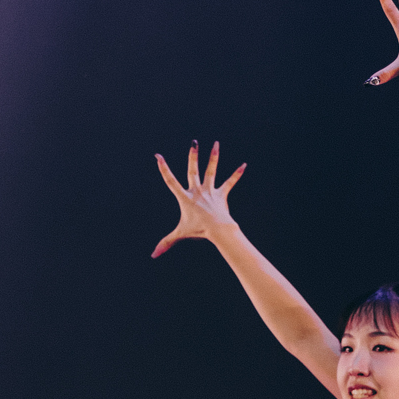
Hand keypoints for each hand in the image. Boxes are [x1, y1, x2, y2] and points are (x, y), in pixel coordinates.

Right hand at [151, 140, 245, 257]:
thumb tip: (153, 255)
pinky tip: (244, 165)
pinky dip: (237, 174)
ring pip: (211, 170)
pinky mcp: (222, 194)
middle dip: (193, 155)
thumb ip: (166, 242)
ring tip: (215, 143)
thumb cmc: (198, 230)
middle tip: (194, 142)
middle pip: (193, 169)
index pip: (170, 180)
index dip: (163, 167)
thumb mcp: (180, 234)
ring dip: (213, 156)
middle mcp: (196, 190)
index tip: (158, 156)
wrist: (217, 229)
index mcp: (184, 197)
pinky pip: (230, 182)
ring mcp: (210, 191)